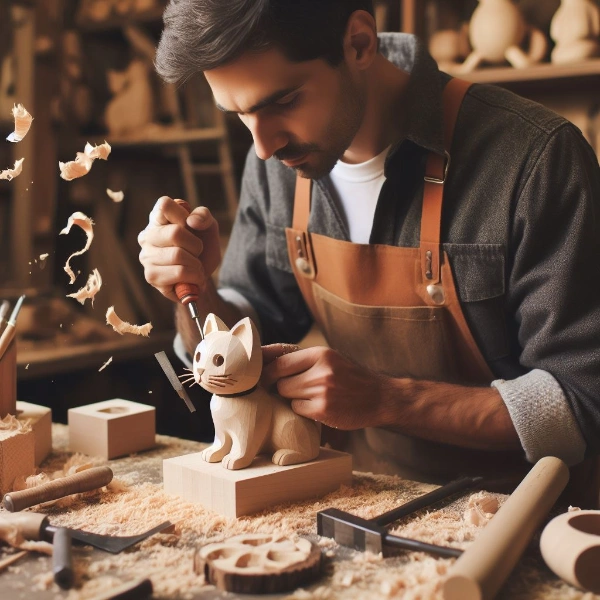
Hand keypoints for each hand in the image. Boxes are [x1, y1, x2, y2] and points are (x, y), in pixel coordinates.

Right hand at [138, 196, 220, 301]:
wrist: (203, 274)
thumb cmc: (202, 246)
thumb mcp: (209, 226)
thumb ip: (204, 216)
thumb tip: (191, 221)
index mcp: (158, 218)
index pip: (164, 205)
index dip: (182, 215)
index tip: (190, 227)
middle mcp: (147, 235)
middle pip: (175, 233)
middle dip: (196, 244)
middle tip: (197, 251)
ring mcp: (146, 256)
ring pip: (178, 255)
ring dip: (196, 263)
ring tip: (195, 265)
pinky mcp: (151, 276)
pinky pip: (179, 272)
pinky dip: (194, 275)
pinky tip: (192, 276)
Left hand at [261, 345, 388, 429]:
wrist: (380, 398)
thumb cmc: (349, 377)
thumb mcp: (329, 359)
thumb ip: (301, 359)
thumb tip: (263, 356)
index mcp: (321, 353)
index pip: (280, 361)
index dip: (267, 371)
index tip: (262, 378)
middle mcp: (321, 370)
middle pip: (280, 381)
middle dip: (280, 387)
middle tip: (289, 390)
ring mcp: (322, 391)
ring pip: (287, 396)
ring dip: (292, 399)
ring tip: (309, 397)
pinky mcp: (323, 410)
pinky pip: (297, 410)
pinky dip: (302, 411)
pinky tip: (317, 408)